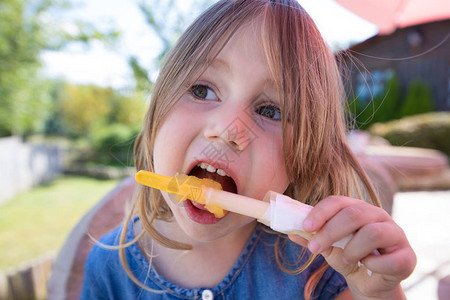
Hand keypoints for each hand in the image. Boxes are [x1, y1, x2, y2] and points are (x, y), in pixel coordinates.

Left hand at [288, 196, 415, 298]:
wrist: (371, 282)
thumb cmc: (349, 257)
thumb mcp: (328, 248)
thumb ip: (312, 238)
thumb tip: (290, 231)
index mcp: (358, 208)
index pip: (338, 201)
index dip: (321, 212)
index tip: (306, 226)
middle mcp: (378, 215)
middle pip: (354, 214)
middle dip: (330, 232)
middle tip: (314, 249)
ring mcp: (396, 233)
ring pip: (373, 232)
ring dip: (352, 250)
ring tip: (345, 260)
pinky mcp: (407, 256)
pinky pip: (389, 259)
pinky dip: (373, 265)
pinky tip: (367, 267)